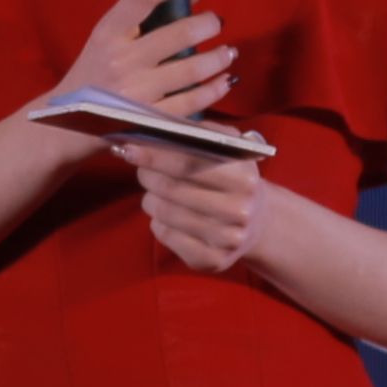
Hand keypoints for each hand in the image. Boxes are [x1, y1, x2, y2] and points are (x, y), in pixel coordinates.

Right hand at [42, 0, 231, 145]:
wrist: (67, 126)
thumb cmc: (94, 72)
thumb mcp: (109, 38)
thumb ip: (147, 8)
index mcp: (107, 34)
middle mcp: (122, 61)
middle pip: (179, 33)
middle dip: (208, 24)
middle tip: (215, 22)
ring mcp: (137, 93)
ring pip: (193, 68)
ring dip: (218, 57)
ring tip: (227, 52)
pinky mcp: (152, 121)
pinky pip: (195, 102)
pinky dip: (215, 88)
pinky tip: (223, 81)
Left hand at [138, 144, 268, 274]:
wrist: (258, 223)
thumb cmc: (233, 177)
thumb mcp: (229, 149)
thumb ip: (201, 133)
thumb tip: (159, 126)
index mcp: (243, 178)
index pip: (188, 162)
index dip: (154, 155)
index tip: (129, 148)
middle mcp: (239, 210)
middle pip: (172, 189)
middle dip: (148, 176)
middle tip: (141, 170)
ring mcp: (226, 239)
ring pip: (164, 213)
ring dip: (150, 199)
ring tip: (155, 192)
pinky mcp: (212, 260)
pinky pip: (165, 236)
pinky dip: (158, 222)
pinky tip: (167, 216)